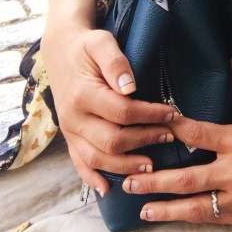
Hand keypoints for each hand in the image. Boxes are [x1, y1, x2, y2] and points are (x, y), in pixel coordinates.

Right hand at [42, 27, 175, 191]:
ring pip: (97, 159)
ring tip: (151, 165)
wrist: (59, 51)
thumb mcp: (101, 43)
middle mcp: (73, 118)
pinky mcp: (69, 138)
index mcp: (83, 95)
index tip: (172, 113)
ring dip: (125, 165)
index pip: (122, 113)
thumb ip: (116, 63)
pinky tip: (109, 188)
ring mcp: (69, 132)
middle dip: (144, 140)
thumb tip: (131, 88)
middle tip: (170, 136)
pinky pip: (79, 164)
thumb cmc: (86, 46)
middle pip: (112, 140)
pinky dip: (93, 179)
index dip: (150, 116)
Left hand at [123, 64, 231, 225]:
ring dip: (164, 206)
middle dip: (154, 179)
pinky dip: (187, 217)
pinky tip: (170, 216)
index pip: (197, 134)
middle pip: (185, 178)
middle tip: (129, 181)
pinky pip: (210, 217)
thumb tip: (229, 63)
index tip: (153, 124)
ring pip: (193, 205)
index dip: (173, 128)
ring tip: (141, 207)